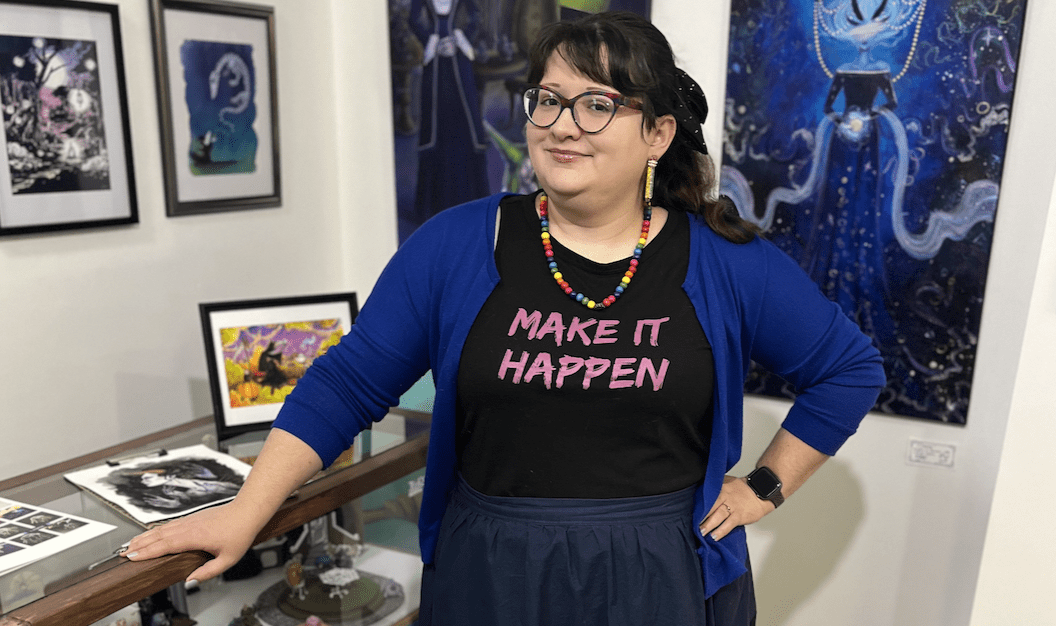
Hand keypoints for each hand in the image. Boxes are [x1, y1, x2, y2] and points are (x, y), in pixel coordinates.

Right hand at [121, 501, 259, 583]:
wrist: (247, 511)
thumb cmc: (240, 533)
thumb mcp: (228, 559)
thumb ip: (208, 572)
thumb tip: (190, 581)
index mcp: (195, 537)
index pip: (165, 545)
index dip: (147, 552)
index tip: (132, 557)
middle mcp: (189, 527)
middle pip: (158, 536)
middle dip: (139, 545)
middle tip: (123, 554)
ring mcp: (189, 521)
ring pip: (162, 529)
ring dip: (145, 537)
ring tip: (130, 545)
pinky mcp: (192, 518)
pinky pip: (169, 525)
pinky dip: (156, 531)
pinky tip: (150, 535)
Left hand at [698, 475, 774, 540]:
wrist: (761, 491)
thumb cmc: (742, 489)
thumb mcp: (727, 483)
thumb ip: (715, 489)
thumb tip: (700, 497)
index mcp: (720, 487)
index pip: (706, 496)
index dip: (698, 505)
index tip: (690, 513)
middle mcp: (725, 495)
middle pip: (710, 506)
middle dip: (701, 516)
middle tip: (692, 524)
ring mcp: (733, 506)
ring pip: (718, 516)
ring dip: (708, 525)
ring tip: (701, 532)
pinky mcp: (739, 515)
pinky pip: (728, 524)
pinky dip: (721, 531)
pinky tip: (714, 537)